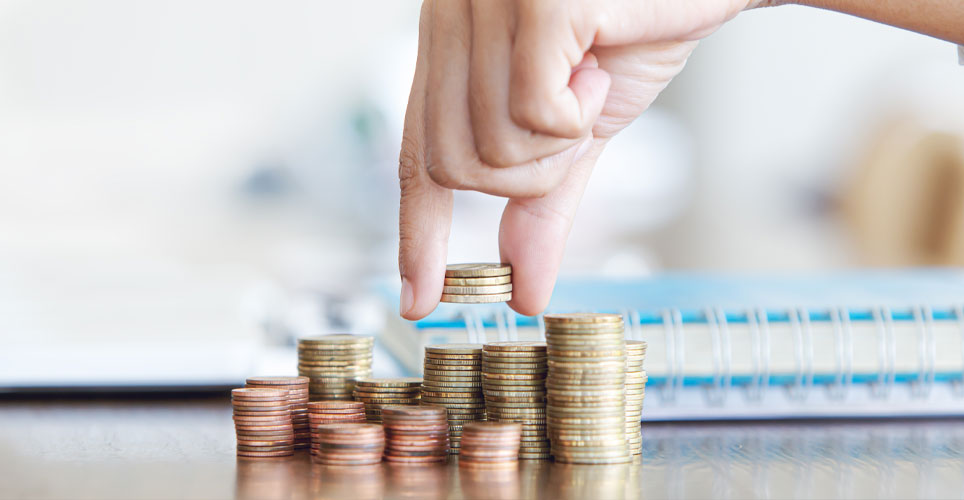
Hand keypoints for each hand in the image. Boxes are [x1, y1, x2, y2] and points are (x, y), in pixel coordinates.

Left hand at [398, 0, 754, 319]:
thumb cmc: (639, 33)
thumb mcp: (577, 132)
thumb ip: (540, 204)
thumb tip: (524, 292)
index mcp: (449, 40)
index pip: (418, 153)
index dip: (418, 233)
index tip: (418, 300)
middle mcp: (448, 12)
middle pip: (449, 164)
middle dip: (524, 175)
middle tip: (573, 126)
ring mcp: (484, 2)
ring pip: (490, 146)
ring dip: (559, 142)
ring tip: (593, 81)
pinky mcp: (532, 4)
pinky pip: (535, 114)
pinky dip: (580, 113)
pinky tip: (602, 66)